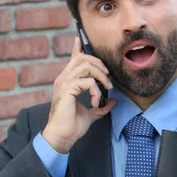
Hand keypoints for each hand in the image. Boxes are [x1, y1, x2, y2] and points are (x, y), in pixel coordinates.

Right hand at [42, 36, 115, 152]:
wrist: (62, 137)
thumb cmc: (73, 126)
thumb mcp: (92, 113)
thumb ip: (101, 105)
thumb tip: (114, 101)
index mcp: (67, 82)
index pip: (73, 60)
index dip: (77, 48)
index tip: (79, 38)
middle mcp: (63, 79)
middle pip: (83, 58)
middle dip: (100, 65)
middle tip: (108, 79)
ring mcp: (64, 83)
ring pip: (86, 66)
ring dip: (101, 76)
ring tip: (106, 88)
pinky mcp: (67, 89)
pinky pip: (87, 82)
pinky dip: (96, 91)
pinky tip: (95, 103)